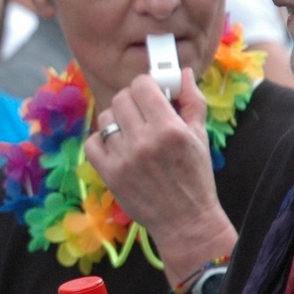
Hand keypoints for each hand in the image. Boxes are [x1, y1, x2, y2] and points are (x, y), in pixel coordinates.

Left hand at [85, 69, 235, 285]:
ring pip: (106, 118)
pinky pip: (93, 142)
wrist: (185, 220)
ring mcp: (124, 158)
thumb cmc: (196, 178)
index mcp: (170, 128)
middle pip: (122, 98)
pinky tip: (117, 146)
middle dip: (133, 100)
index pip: (142, 85)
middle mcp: (144, 141)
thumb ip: (192, 102)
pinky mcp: (109, 174)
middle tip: (142, 113)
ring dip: (118, 120)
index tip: (153, 94)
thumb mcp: (201, 137)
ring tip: (131, 132)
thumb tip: (181, 73)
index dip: (147, 86)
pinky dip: (102, 140)